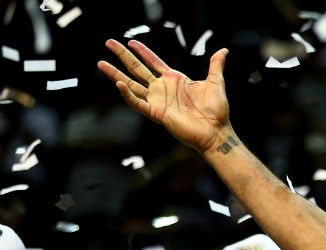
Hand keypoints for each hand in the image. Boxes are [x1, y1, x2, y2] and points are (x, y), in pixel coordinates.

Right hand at [97, 39, 230, 153]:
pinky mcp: (157, 114)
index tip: (131, 41)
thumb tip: (224, 50)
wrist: (217, 131)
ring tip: (101, 63)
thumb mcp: (216, 82)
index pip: (154, 62)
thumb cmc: (217, 110)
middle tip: (108, 42)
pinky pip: (138, 103)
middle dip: (123, 56)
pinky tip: (119, 84)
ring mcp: (157, 101)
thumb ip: (215, 65)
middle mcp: (162, 89)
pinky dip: (128, 95)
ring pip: (131, 84)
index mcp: (174, 80)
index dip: (143, 51)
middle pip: (137, 69)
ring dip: (115, 75)